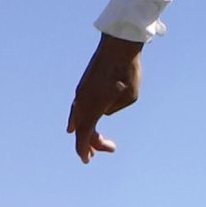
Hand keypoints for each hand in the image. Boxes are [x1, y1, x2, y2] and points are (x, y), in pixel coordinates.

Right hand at [67, 34, 144, 162]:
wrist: (119, 45)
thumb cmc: (128, 72)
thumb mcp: (129, 97)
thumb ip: (114, 108)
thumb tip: (103, 109)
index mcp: (93, 107)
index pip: (84, 135)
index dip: (84, 150)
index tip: (87, 160)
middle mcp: (83, 101)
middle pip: (83, 129)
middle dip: (92, 143)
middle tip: (108, 149)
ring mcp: (81, 91)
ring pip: (78, 118)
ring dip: (85, 131)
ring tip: (93, 144)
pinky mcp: (84, 84)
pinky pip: (78, 107)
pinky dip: (79, 118)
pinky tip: (76, 124)